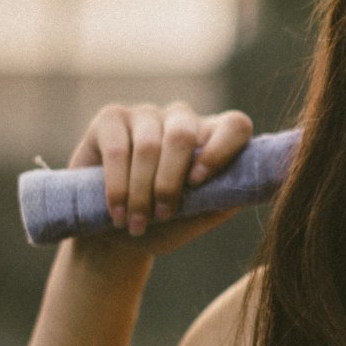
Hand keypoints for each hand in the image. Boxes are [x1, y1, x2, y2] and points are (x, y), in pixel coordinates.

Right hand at [67, 102, 253, 254]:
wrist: (111, 231)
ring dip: (140, 192)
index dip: (220, 151)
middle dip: (169, 182)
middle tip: (161, 216)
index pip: (235, 126)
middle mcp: (182, 119)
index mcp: (213, 138)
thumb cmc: (159, 225)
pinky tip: (116, 210)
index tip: (197, 183)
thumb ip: (213, 207)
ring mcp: (146, 114)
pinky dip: (117, 185)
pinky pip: (117, 149)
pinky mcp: (111, 118)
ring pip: (148, 147)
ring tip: (135, 224)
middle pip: (183, 135)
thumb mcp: (190, 222)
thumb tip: (234, 198)